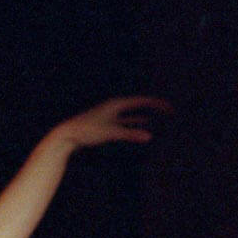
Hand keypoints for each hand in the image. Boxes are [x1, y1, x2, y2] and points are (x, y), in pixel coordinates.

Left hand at [52, 96, 171, 148]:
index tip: (170, 107)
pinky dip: (136, 122)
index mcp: (116, 104)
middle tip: (170, 110)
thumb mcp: (110, 132)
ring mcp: (110, 114)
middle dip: (154, 107)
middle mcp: (113, 106)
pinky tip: (143, 124)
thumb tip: (149, 136)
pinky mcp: (106, 123)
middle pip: (138, 105)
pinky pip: (126, 121)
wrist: (67, 135)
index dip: (157, 104)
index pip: (142, 101)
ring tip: (160, 115)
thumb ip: (130, 134)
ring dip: (146, 114)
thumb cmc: (86, 131)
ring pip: (132, 113)